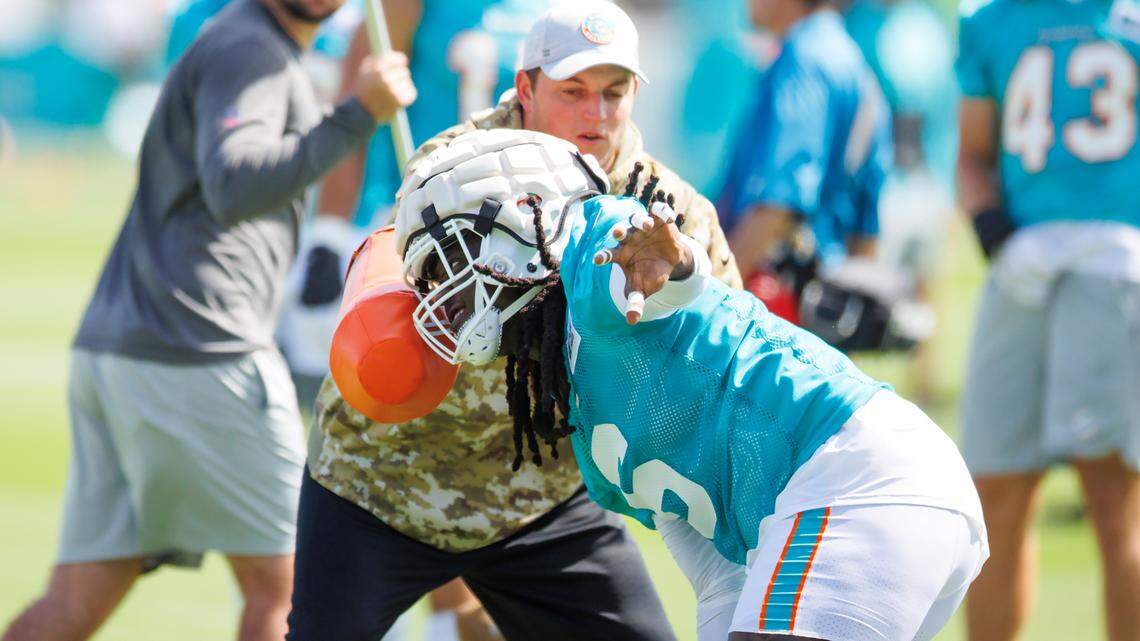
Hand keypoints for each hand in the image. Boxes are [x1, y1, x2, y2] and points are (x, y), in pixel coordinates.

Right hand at [352, 51, 416, 120]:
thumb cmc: (362, 90)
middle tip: (395, 79)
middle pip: (404, 71)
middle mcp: (386, 78)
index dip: (400, 60)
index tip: (403, 62)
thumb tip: (395, 55)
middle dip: (400, 74)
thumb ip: (377, 60)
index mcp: (377, 69)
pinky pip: (411, 93)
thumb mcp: (364, 71)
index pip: (397, 59)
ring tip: (395, 90)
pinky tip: (400, 97)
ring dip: (403, 85)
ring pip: (408, 82)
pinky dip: (408, 95)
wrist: (360, 113)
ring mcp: (393, 91)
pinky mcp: (399, 102)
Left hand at [594, 202, 692, 323]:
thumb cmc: (650, 275)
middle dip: (619, 231)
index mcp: (620, 254)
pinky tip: (663, 213)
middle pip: (620, 232)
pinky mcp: (660, 221)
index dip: (603, 256)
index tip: (598, 260)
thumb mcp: (642, 289)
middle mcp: (629, 238)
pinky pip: (658, 211)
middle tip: (618, 233)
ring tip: (647, 225)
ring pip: (637, 219)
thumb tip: (631, 321)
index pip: (607, 254)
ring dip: (640, 220)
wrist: (669, 262)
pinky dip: (660, 210)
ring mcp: (643, 228)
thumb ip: (635, 302)